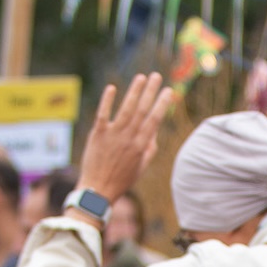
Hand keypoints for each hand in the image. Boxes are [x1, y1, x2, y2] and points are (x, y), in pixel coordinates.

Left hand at [77, 74, 176, 203]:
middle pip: (142, 110)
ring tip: (141, 77)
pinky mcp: (97, 134)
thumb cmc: (121, 180)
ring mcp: (113, 135)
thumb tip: (154, 132)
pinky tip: (112, 88)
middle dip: (151, 92)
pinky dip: (108, 101)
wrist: (98, 190)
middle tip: (157, 76)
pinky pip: (103, 114)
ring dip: (134, 91)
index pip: (154, 120)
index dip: (162, 104)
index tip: (169, 91)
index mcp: (141, 146)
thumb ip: (149, 149)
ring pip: (126, 109)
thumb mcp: (141, 167)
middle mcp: (129, 138)